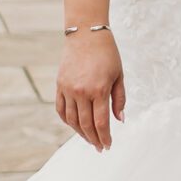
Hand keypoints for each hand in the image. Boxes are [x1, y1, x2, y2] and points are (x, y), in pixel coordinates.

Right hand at [56, 30, 125, 150]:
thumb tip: (120, 120)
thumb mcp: (119, 74)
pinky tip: (75, 126)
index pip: (100, 122)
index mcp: (99, 89)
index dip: (104, 137)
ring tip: (89, 139)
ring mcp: (68, 89)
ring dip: (80, 133)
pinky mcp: (60, 85)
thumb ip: (119, 99)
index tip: (107, 146)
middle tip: (99, 147)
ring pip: (72, 120)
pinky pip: (61, 110)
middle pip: (86, 125)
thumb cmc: (107, 53)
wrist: (86, 33)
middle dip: (93, 139)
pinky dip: (67, 121)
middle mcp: (81, 92)